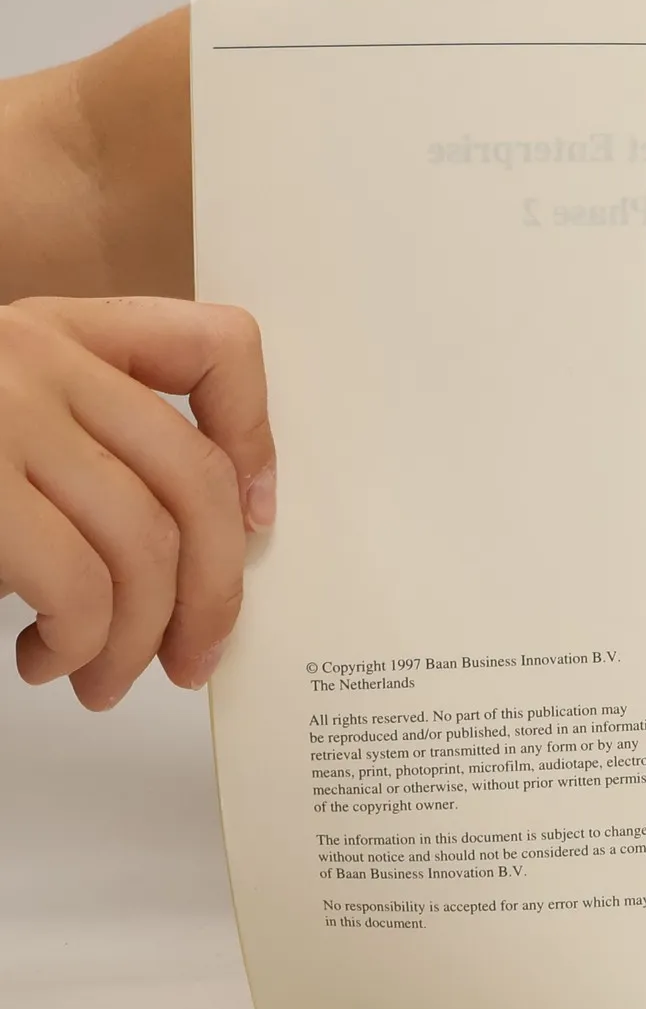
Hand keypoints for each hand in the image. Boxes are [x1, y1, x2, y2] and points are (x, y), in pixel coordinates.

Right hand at [0, 297, 273, 708]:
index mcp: (55, 332)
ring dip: (137, 636)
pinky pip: (77, 580)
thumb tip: (206, 546)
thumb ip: (83, 448)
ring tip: (99, 677)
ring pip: (145, 541)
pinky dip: (82, 641)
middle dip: (215, 590)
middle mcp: (36, 355)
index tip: (258, 520)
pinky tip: (45, 659)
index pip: (214, 344)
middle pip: (196, 478)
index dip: (258, 437)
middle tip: (193, 659)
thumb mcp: (1, 424)